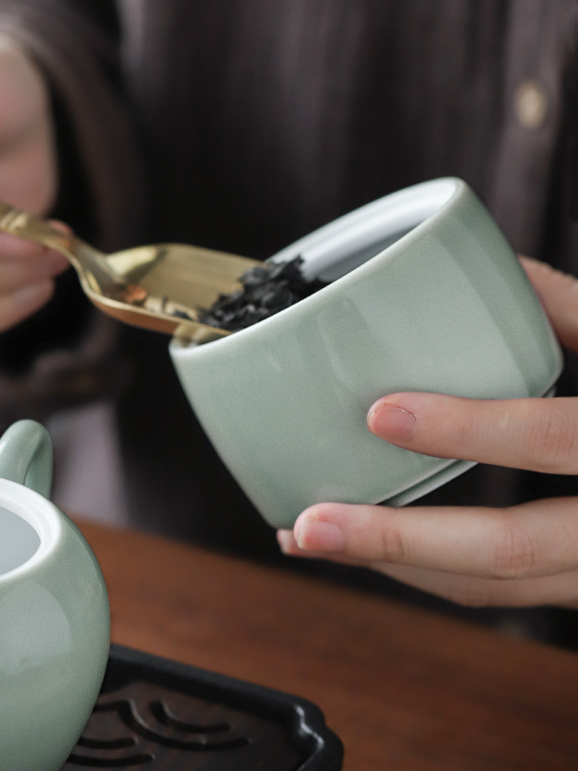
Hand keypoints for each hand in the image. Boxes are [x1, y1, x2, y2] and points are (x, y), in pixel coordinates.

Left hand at [279, 257, 577, 607]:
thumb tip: (495, 268)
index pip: (558, 441)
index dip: (469, 428)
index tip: (381, 413)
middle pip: (508, 554)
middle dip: (395, 542)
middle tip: (307, 528)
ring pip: (493, 588)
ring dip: (393, 568)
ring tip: (311, 540)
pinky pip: (498, 591)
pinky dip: (426, 572)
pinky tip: (372, 546)